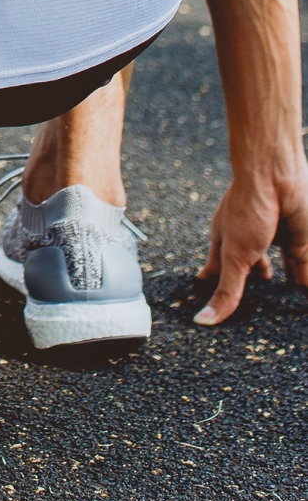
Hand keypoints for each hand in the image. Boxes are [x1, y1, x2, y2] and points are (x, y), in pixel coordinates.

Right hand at [194, 160, 307, 324]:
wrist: (277, 180)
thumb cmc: (246, 209)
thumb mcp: (234, 258)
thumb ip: (227, 291)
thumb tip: (203, 320)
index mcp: (226, 243)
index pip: (218, 270)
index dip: (213, 284)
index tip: (207, 297)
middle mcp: (250, 243)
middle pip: (250, 272)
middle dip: (252, 287)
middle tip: (251, 307)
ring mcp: (276, 243)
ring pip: (281, 272)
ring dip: (283, 287)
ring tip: (284, 307)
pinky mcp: (300, 243)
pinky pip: (304, 269)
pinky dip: (303, 284)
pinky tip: (304, 297)